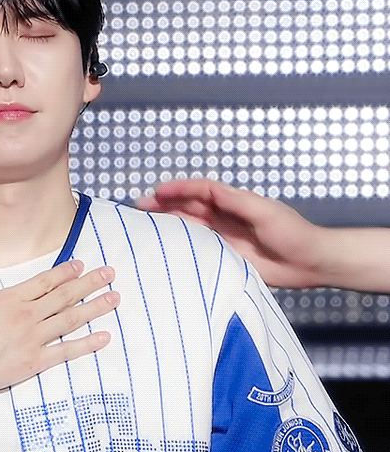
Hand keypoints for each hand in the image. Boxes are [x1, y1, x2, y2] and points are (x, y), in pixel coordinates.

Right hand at [0, 248, 118, 399]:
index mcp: (10, 299)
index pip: (45, 281)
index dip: (65, 272)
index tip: (81, 265)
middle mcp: (26, 315)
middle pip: (65, 295)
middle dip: (90, 283)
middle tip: (110, 273)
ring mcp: (32, 338)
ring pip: (70, 319)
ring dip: (95, 307)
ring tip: (115, 298)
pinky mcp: (33, 362)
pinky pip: (66, 351)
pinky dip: (87, 344)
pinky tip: (104, 337)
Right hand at [138, 179, 321, 288]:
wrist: (310, 262)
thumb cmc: (293, 232)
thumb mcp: (265, 211)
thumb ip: (237, 202)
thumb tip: (210, 191)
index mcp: (233, 201)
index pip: (199, 190)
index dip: (178, 189)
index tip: (157, 191)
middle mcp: (224, 216)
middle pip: (188, 206)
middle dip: (164, 203)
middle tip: (140, 206)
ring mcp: (223, 235)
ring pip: (188, 224)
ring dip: (168, 221)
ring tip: (145, 222)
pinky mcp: (225, 254)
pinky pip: (197, 246)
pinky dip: (180, 242)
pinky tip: (166, 244)